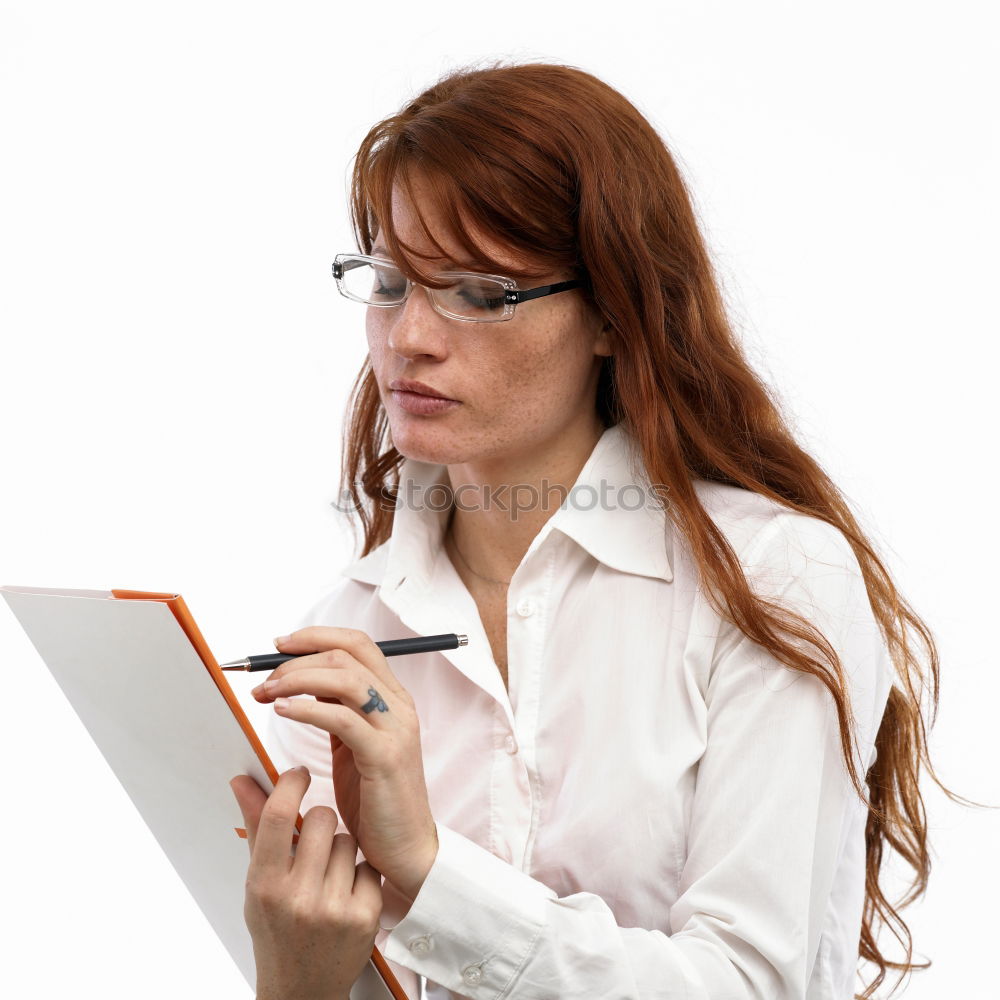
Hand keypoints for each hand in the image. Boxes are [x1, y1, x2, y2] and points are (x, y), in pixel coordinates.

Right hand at [230, 766, 382, 999]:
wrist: (302, 988)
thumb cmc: (277, 928)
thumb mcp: (258, 884)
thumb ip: (257, 828)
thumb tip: (243, 779)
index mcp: (265, 886)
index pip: (278, 817)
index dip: (291, 784)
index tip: (299, 774)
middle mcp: (297, 897)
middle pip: (321, 818)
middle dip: (320, 821)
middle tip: (314, 840)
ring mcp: (333, 908)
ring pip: (347, 840)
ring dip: (339, 849)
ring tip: (327, 876)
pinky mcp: (364, 916)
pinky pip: (367, 865)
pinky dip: (360, 874)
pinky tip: (346, 894)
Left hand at [252, 627, 438, 900]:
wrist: (406, 849)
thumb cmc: (376, 800)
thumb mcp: (353, 746)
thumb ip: (336, 711)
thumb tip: (301, 682)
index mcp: (393, 698)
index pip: (358, 644)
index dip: (317, 636)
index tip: (279, 646)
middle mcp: (399, 706)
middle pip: (348, 655)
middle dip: (298, 659)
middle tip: (263, 678)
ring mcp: (396, 729)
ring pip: (346, 678)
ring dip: (297, 679)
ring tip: (266, 694)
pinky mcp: (385, 756)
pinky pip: (342, 719)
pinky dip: (308, 709)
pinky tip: (283, 712)